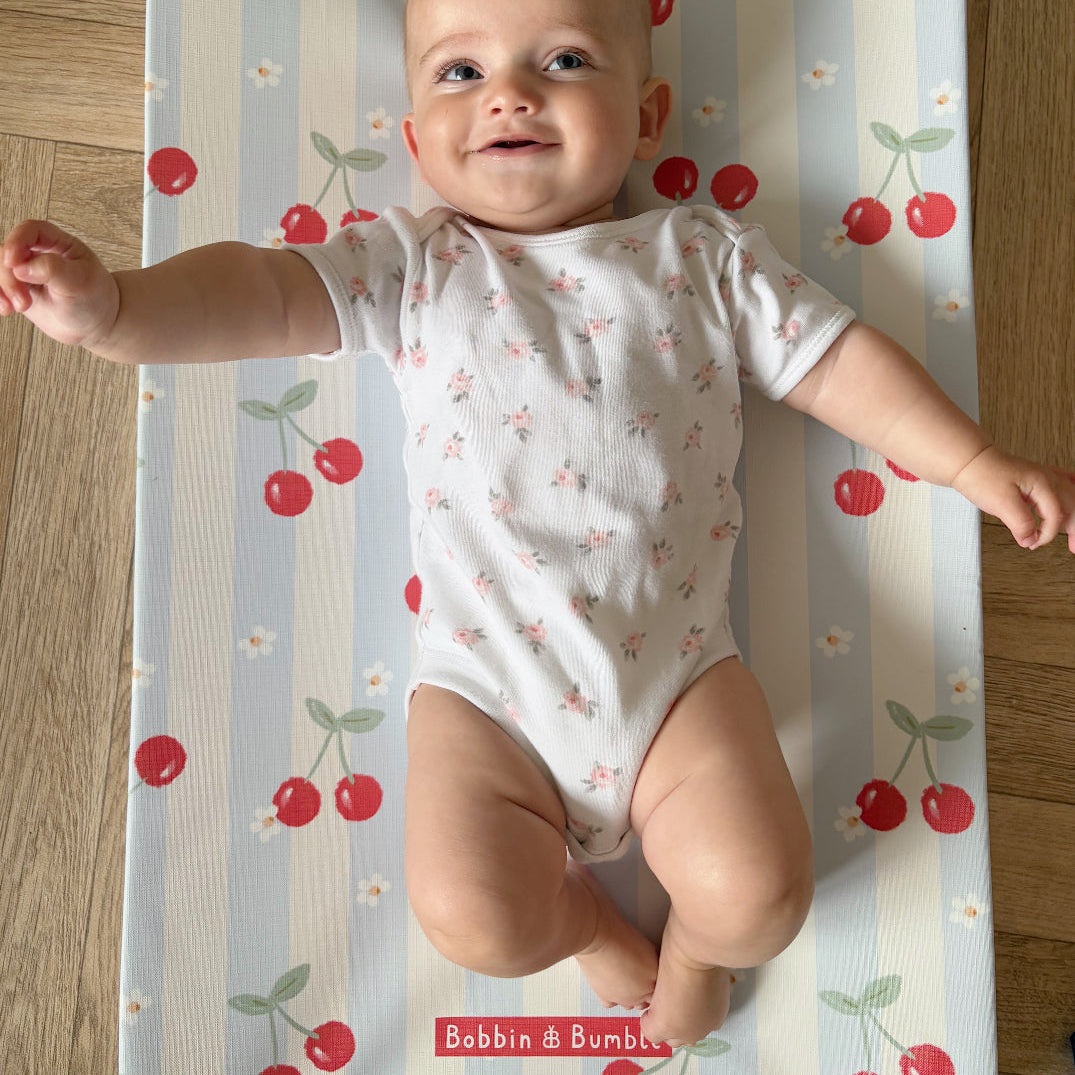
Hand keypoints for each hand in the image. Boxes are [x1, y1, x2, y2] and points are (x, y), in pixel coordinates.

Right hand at [0, 220, 119, 349]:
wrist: (96, 325)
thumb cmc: (95, 299)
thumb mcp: (80, 282)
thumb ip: (53, 270)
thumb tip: (21, 266)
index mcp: (59, 243)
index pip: (31, 230)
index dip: (17, 241)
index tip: (13, 262)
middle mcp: (39, 254)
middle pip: (9, 252)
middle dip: (10, 277)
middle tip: (24, 301)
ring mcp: (27, 272)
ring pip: (0, 269)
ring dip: (3, 288)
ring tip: (20, 307)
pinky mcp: (19, 289)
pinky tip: (6, 309)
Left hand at [953, 445, 1074, 552]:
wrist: (968, 462)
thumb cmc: (981, 476)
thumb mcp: (1000, 503)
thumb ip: (1019, 523)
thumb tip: (1030, 539)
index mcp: (1042, 483)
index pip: (1056, 515)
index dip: (1047, 533)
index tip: (1033, 543)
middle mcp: (1046, 478)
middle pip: (1072, 505)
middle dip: (1074, 528)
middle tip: (1073, 547)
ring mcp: (1042, 477)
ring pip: (1070, 496)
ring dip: (1074, 515)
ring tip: (1074, 533)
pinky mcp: (1035, 478)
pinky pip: (1064, 483)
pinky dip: (1071, 494)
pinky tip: (1073, 495)